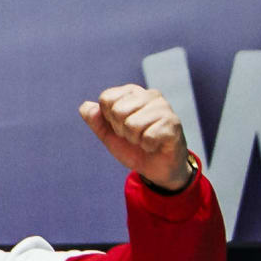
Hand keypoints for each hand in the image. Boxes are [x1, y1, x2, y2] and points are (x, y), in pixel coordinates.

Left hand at [80, 83, 196, 192]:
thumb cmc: (133, 146)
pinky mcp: (173, 123)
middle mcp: (150, 95)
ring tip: (145, 139)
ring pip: (132, 124)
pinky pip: (148, 137)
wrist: (156, 168)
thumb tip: (86, 107)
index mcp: (132, 92)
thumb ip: (95, 120)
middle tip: (135, 135)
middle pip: (117, 111)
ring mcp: (164, 108)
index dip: (108, 119)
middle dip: (121, 130)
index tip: (120, 126)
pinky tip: (155, 144)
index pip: (106, 98)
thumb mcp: (108, 134)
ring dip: (135, 139)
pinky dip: (147, 146)